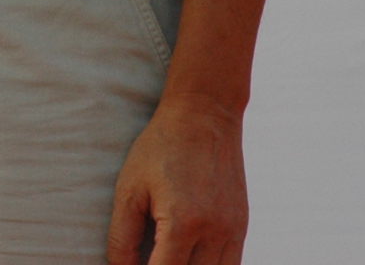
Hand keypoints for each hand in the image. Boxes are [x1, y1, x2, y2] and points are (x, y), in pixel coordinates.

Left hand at [106, 101, 248, 264]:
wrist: (205, 113)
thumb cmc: (161, 147)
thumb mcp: (130, 189)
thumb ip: (122, 238)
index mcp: (183, 223)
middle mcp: (215, 232)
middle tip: (148, 257)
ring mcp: (233, 231)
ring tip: (168, 256)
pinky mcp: (241, 226)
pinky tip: (190, 258)